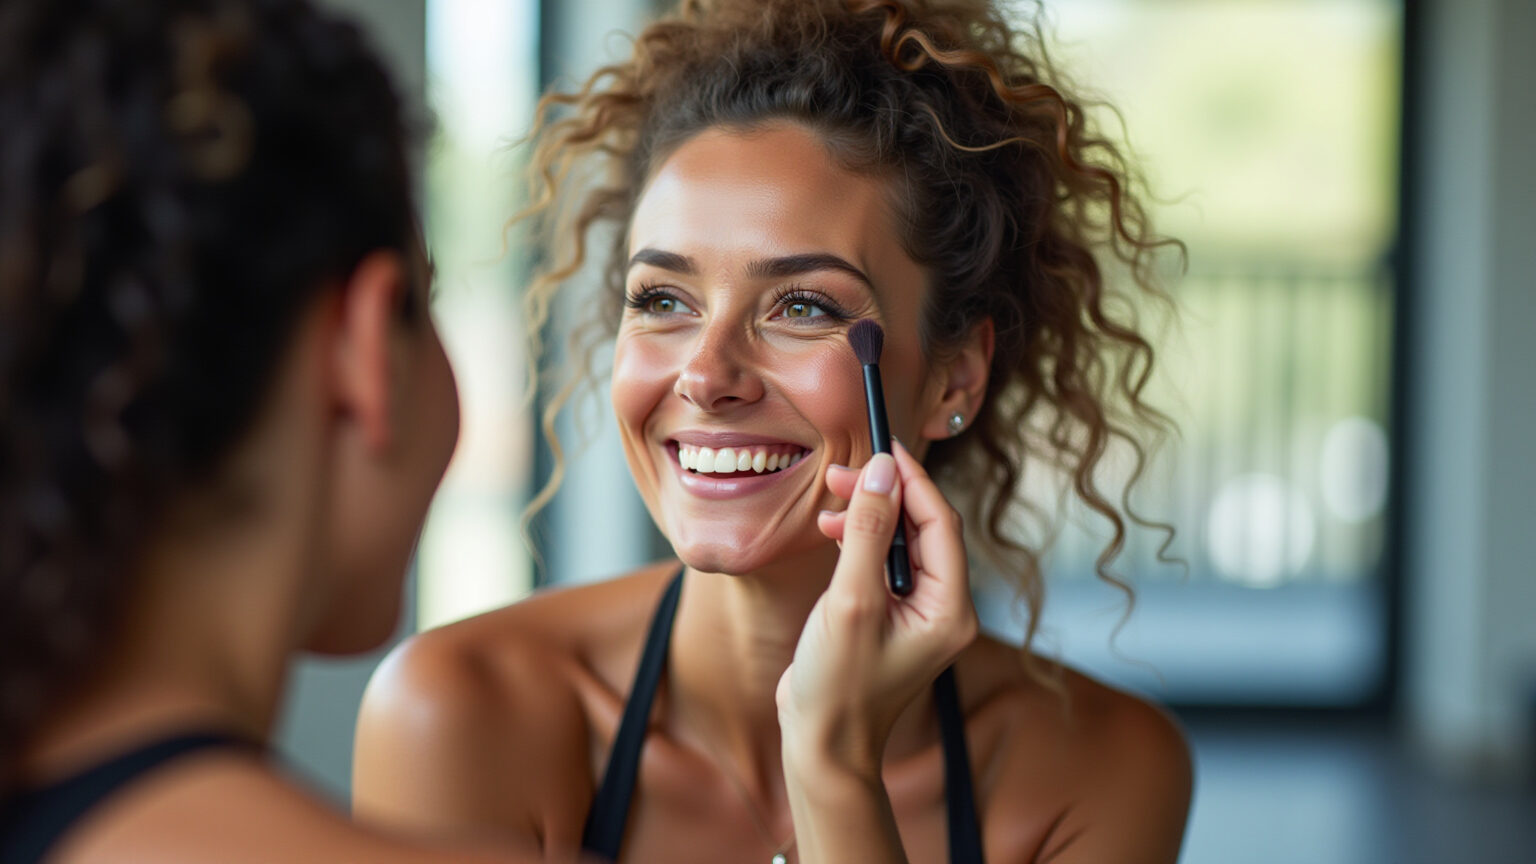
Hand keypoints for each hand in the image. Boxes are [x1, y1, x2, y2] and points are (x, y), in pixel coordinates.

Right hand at [776, 440, 978, 778]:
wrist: (823, 746)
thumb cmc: (838, 686)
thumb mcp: (851, 602)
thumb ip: (869, 533)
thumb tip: (883, 471)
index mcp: (950, 608)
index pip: (940, 524)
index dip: (912, 480)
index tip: (882, 444)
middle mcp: (943, 608)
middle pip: (923, 528)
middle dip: (885, 495)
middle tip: (843, 473)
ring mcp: (918, 613)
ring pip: (902, 542)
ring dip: (869, 516)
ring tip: (829, 504)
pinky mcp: (891, 616)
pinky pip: (884, 562)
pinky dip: (860, 541)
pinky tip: (831, 532)